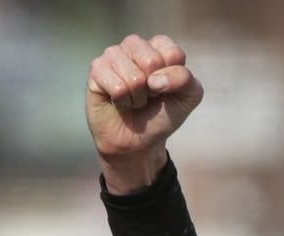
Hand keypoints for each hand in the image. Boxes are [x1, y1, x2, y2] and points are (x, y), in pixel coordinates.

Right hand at [86, 33, 202, 193]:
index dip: (173, 80)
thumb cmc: (161, 114)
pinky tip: (119, 102)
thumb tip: (153, 79)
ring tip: (133, 100)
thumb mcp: (187, 97)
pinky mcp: (96, 69)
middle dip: (154, 89)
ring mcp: (113, 54)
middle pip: (152, 62)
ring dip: (137, 98)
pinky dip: (122, 102)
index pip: (173, 54)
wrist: (137, 141)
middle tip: (148, 96)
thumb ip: (184, 79)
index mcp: (159, 46)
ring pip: (134, 77)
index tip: (166, 89)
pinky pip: (117, 88)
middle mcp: (135, 45)